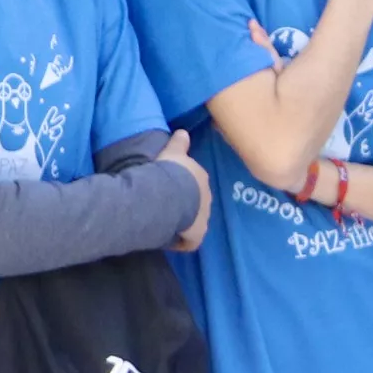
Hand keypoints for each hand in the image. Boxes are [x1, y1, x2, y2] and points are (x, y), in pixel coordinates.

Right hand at [157, 129, 212, 251]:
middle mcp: (207, 197)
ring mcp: (204, 216)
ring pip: (195, 221)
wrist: (169, 194)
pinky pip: (191, 240)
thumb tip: (183, 131)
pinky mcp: (198, 234)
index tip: (169, 190)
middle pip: (196, 202)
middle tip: (166, 208)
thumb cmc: (167, 171)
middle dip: (185, 205)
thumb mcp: (171, 153)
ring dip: (184, 223)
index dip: (182, 188)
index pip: (194, 184)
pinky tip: (170, 241)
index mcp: (201, 177)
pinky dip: (182, 241)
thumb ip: (178, 143)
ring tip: (166, 223)